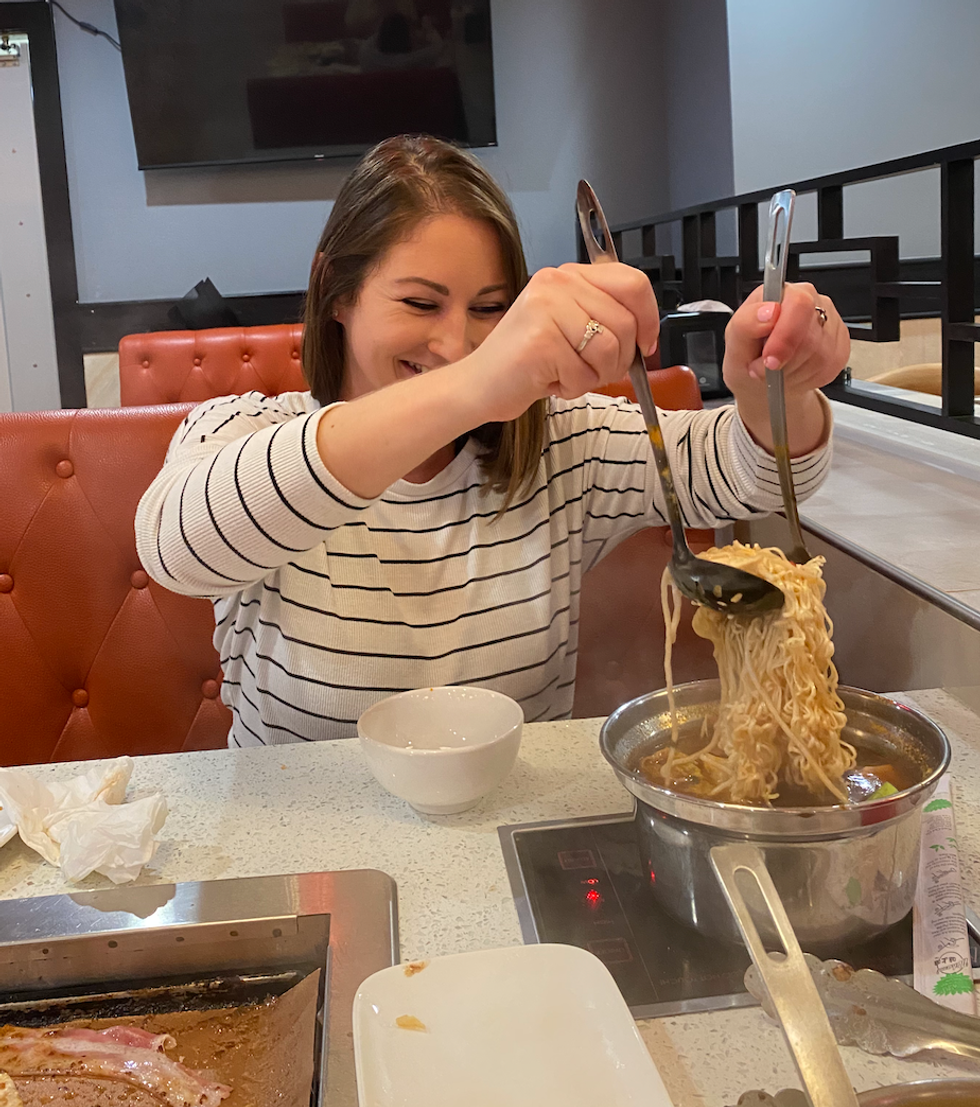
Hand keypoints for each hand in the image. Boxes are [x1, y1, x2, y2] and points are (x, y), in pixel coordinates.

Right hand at [465, 262, 659, 422]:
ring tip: (566, 374)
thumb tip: (646, 334)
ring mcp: (547, 308)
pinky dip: (572, 388)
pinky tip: (549, 381)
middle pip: (625, 322)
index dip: (648, 318)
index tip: (645, 344)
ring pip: (609, 349)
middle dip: (618, 360)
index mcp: (568, 275)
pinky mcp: (541, 340)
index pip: (632, 283)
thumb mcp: (569, 326)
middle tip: (591, 370)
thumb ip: (603, 317)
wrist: (479, 385)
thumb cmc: (527, 361)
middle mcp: (557, 282)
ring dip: (594, 376)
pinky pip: (584, 373)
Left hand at [723, 283, 848, 454]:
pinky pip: (829, 367)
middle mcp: (811, 301)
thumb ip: (746, 323)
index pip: (799, 304)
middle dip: (785, 360)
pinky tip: (794, 372)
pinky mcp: (840, 346)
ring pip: (821, 355)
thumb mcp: (734, 341)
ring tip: (778, 370)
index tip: (769, 359)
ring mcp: (831, 322)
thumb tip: (768, 311)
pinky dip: (807, 378)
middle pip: (811, 336)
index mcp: (783, 292)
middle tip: (767, 366)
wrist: (760, 379)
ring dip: (793, 372)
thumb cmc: (747, 354)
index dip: (785, 336)